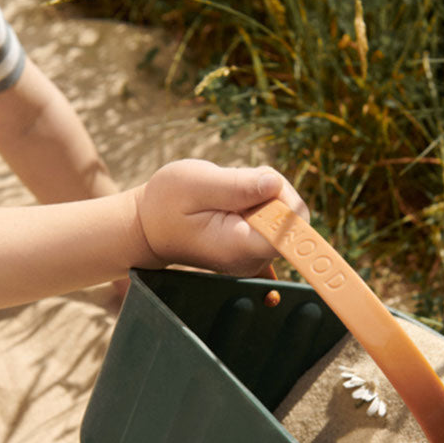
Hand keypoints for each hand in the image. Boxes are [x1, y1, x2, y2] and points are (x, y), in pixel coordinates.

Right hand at [134, 160, 307, 276]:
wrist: (150, 227)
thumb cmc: (165, 204)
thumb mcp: (193, 183)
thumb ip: (236, 186)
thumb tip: (275, 184)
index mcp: (240, 247)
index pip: (292, 230)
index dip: (285, 200)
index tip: (260, 187)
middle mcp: (254, 259)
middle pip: (294, 217)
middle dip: (271, 190)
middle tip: (232, 187)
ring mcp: (257, 257)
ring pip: (286, 213)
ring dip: (262, 193)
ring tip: (225, 195)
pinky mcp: (257, 248)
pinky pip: (276, 217)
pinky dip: (258, 202)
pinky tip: (231, 205)